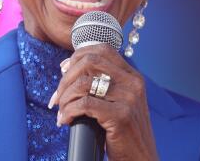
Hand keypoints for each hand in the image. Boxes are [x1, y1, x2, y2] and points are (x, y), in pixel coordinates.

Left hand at [51, 44, 157, 160]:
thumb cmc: (123, 131)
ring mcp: (129, 99)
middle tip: (58, 95)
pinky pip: (84, 104)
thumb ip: (102, 82)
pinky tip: (65, 120)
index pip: (102, 49)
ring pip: (83, 84)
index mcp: (132, 76)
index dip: (78, 55)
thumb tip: (66, 67)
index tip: (63, 69)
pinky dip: (68, 111)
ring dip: (64, 97)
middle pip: (89, 61)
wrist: (141, 159)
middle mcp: (133, 83)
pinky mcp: (121, 116)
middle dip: (66, 77)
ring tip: (60, 110)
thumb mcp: (119, 101)